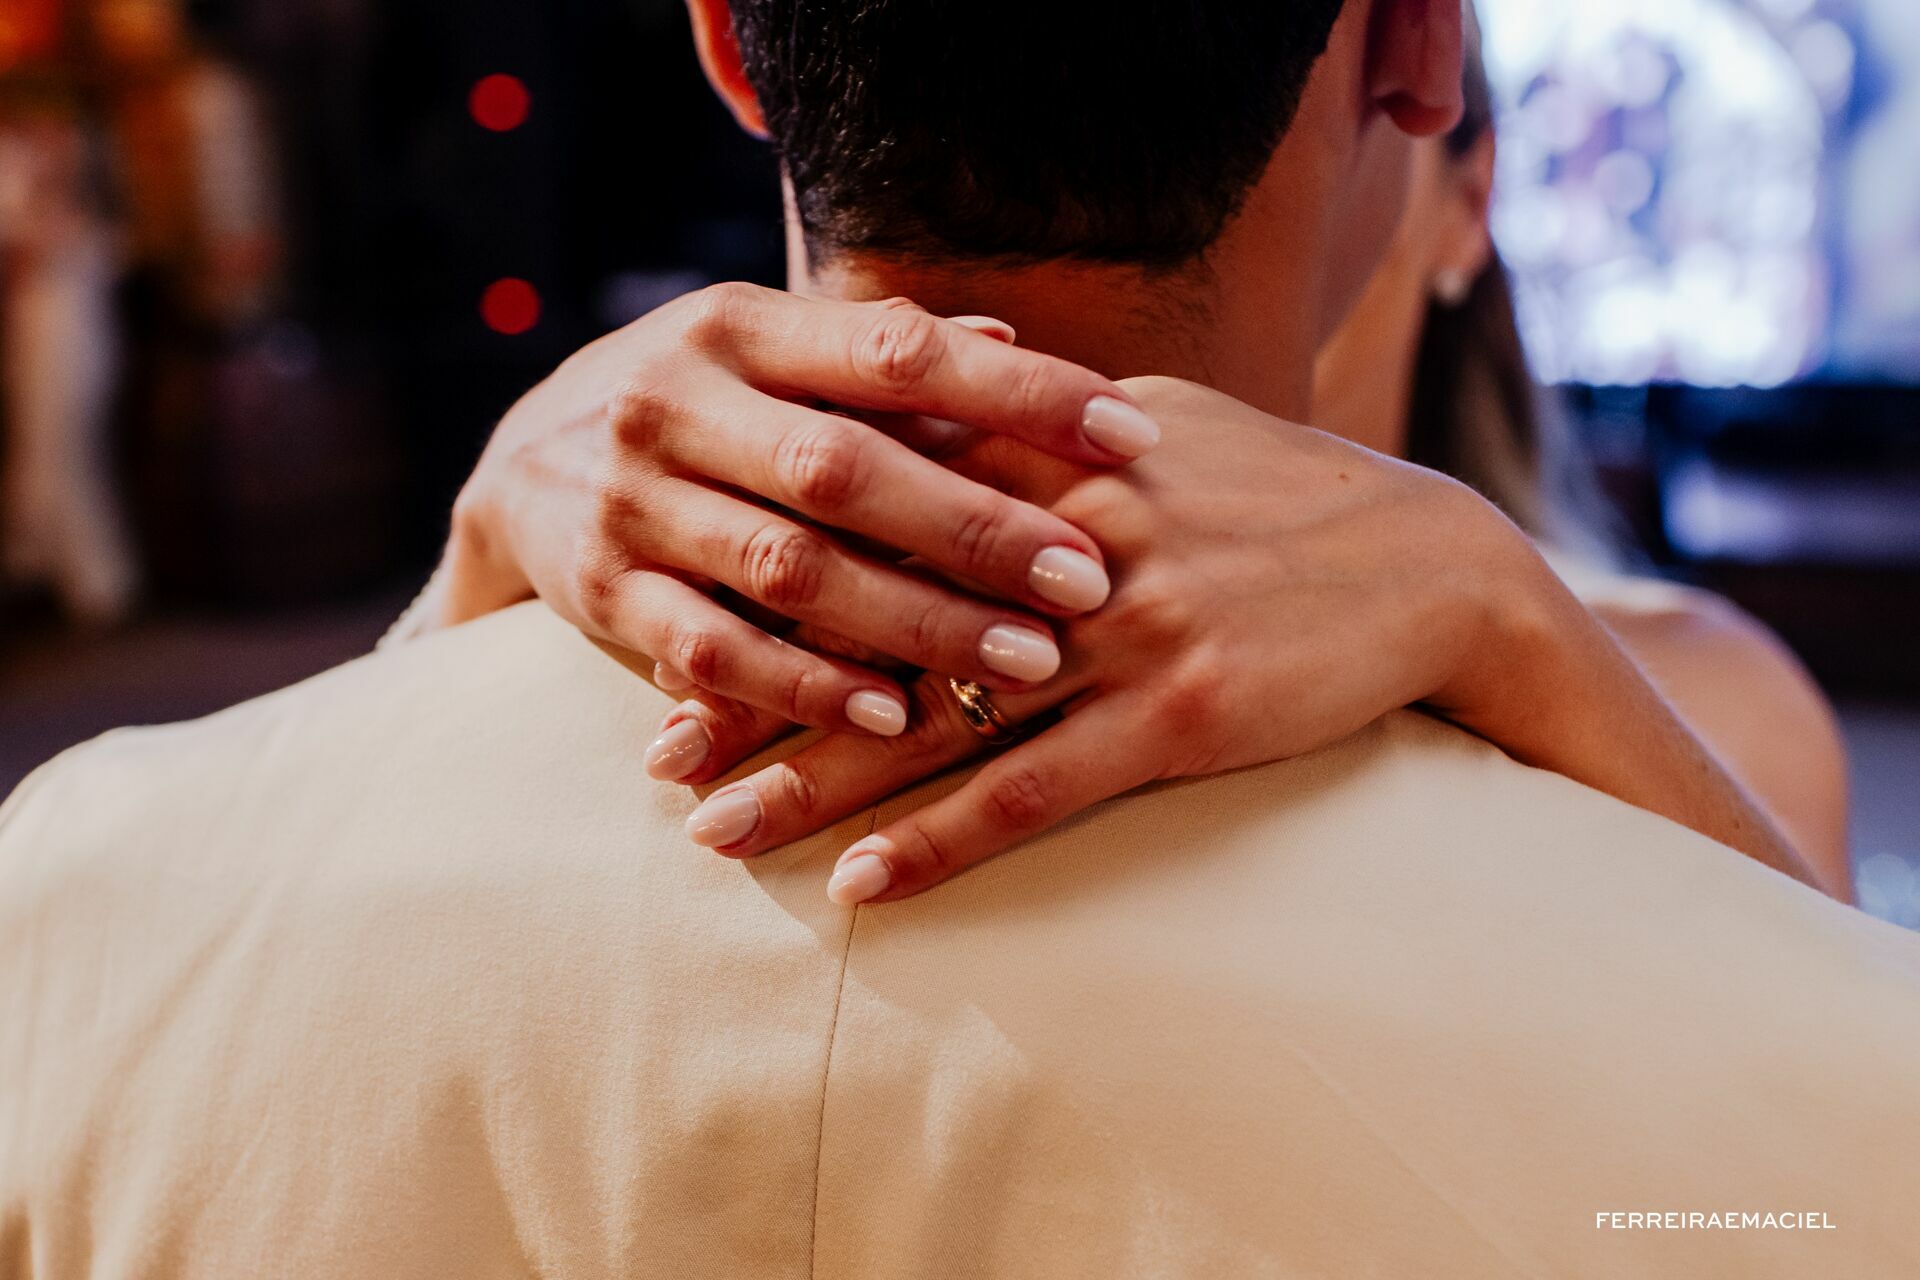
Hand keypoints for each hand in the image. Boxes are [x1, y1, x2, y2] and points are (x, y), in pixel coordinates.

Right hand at [422, 283, 1163, 752]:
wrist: (516, 464)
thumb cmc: (701, 406)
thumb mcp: (771, 355)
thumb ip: (883, 359)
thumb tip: (1019, 342)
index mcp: (738, 327)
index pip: (896, 350)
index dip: (1017, 393)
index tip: (1133, 436)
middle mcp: (675, 401)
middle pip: (845, 469)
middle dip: (977, 527)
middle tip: (1093, 580)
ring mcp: (631, 501)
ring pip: (787, 569)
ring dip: (912, 621)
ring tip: (1027, 663)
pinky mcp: (603, 592)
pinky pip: (712, 652)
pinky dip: (804, 687)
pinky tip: (893, 717)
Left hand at [666, 377, 1566, 900]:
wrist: (1436, 564)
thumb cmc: (1284, 493)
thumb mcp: (1158, 424)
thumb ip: (1039, 422)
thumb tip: (945, 400)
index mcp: (1049, 457)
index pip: (873, 514)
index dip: (769, 570)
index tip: (680, 617)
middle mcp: (1066, 540)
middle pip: (873, 620)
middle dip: (755, 690)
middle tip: (656, 752)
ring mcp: (1120, 631)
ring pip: (931, 718)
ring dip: (812, 782)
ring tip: (713, 833)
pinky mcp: (1176, 715)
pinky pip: (1033, 792)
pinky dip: (940, 842)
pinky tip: (862, 886)